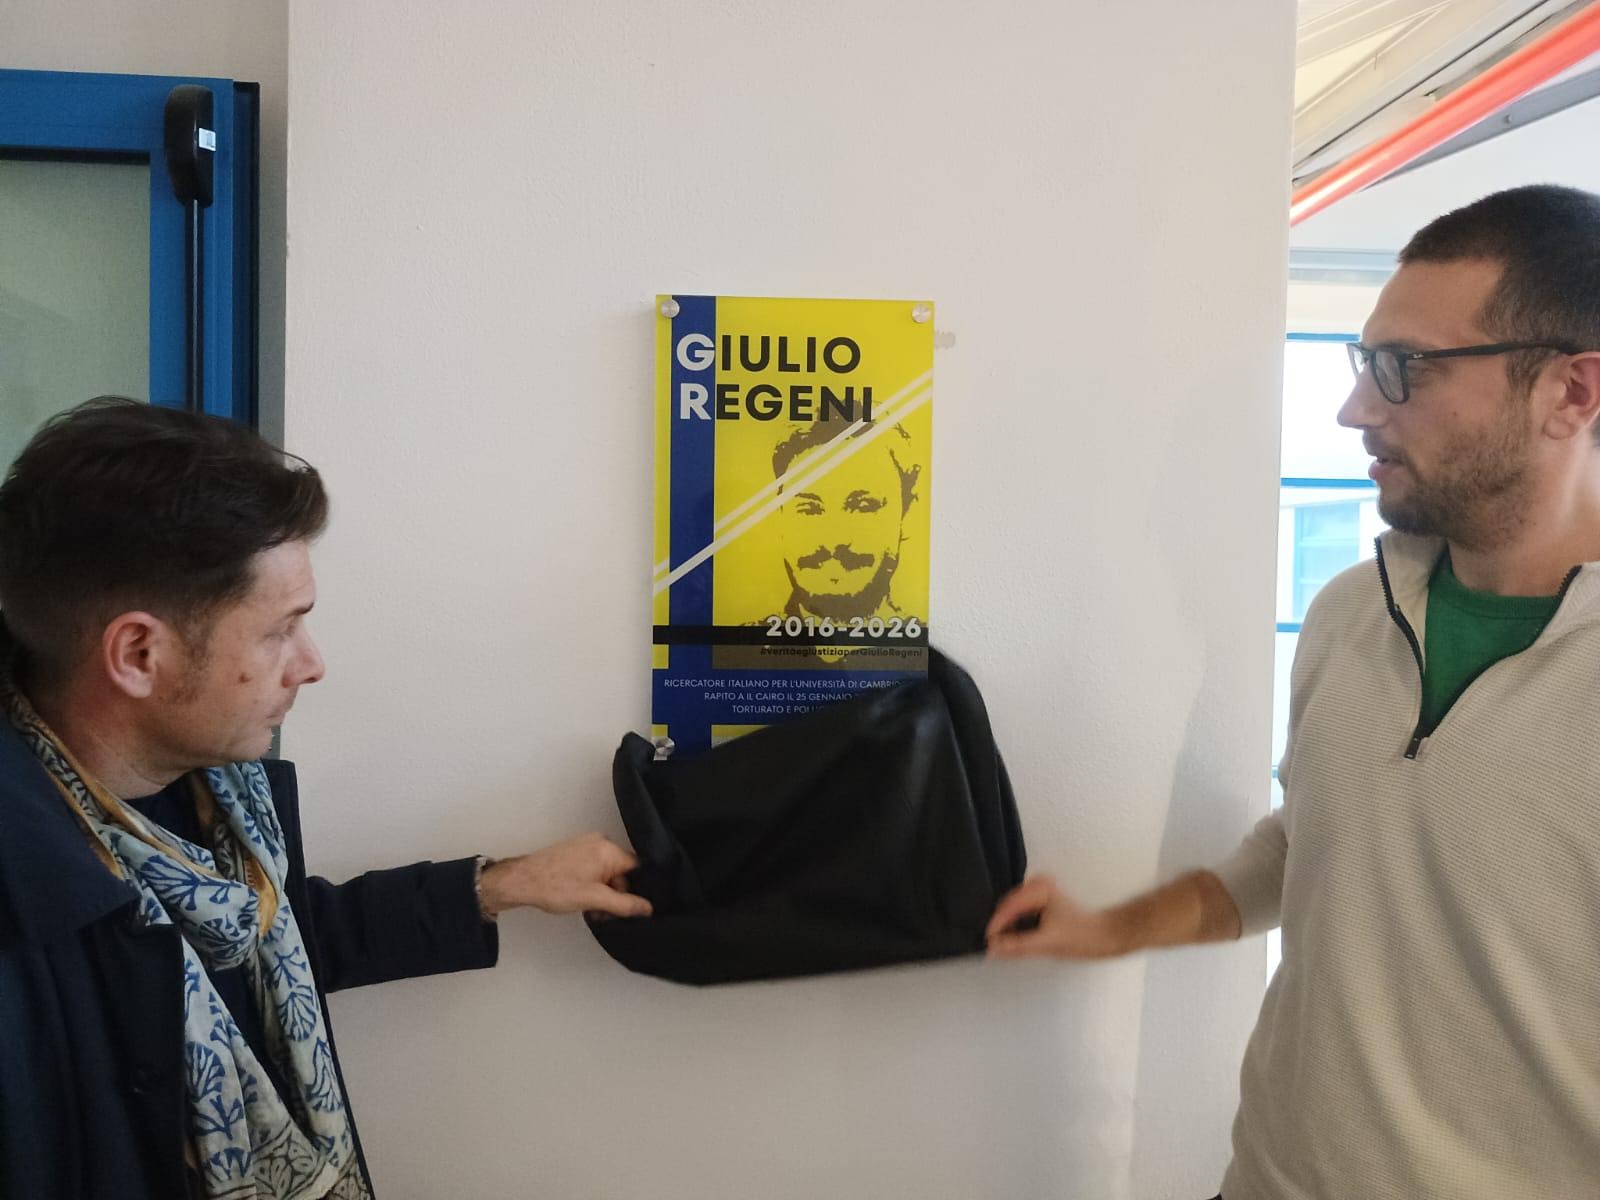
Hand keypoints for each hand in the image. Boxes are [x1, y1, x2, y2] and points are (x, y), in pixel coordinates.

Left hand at [479, 833, 652, 919]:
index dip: (637, 888)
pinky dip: (593, 885)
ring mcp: (585, 846)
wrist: (522, 882)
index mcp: (608, 849)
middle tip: (605, 914)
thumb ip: (625, 904)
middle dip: (616, 895)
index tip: (633, 906)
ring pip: (606, 873)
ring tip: (592, 911)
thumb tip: (648, 908)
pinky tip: (583, 901)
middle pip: (621, 872)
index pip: (637, 868)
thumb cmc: (557, 888)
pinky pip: (594, 869)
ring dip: (603, 893)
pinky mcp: (574, 853)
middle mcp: (600, 842)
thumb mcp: (595, 899)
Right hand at [985, 874, 1127, 959]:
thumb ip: (1018, 945)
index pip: (1008, 907)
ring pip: (1013, 910)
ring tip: (1001, 945)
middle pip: (1008, 906)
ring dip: (1007, 927)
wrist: (1106, 936)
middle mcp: (1038, 884)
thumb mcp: (1047, 943)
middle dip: (1000, 926)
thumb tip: (992, 948)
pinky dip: (1016, 925)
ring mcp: (1041, 891)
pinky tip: (1014, 939)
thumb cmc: (1082, 937)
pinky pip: (1021, 912)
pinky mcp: (1043, 900)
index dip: (996, 926)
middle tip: (992, 947)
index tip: (987, 944)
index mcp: (1039, 889)